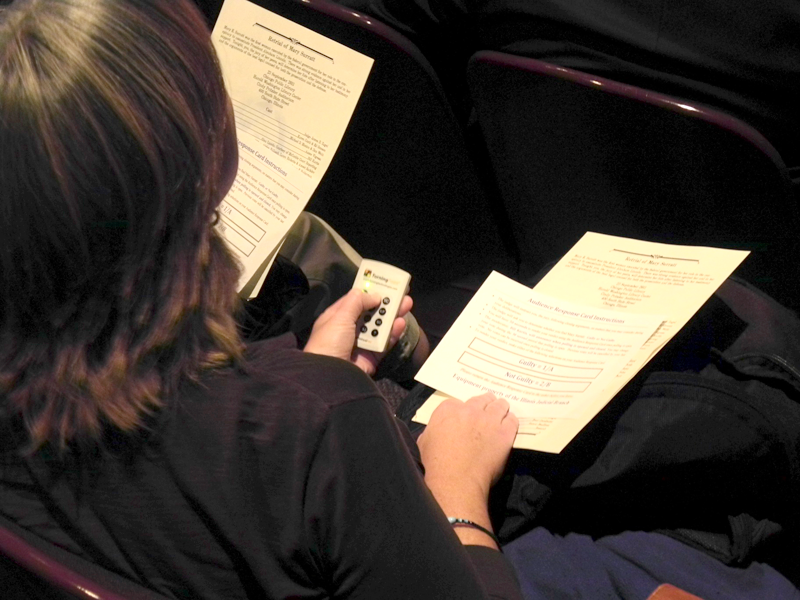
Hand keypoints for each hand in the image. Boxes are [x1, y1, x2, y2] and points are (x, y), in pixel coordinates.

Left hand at [304, 289, 411, 374]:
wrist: (330, 376)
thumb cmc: (330, 342)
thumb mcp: (340, 317)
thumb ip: (357, 302)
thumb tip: (373, 295)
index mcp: (336, 318)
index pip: (354, 301)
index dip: (369, 292)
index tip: (384, 285)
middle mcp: (349, 330)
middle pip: (371, 313)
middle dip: (386, 303)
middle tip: (402, 294)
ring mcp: (361, 343)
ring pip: (380, 327)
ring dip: (393, 316)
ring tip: (407, 305)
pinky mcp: (372, 357)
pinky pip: (385, 343)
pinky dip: (393, 333)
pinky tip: (400, 324)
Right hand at [417, 393, 517, 546]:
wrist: (455, 481)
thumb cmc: (436, 464)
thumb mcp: (424, 441)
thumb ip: (433, 430)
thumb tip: (438, 432)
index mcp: (448, 410)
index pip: (458, 402)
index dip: (463, 411)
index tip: (465, 418)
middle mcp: (470, 410)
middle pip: (482, 399)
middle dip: (485, 404)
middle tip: (487, 411)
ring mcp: (489, 420)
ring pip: (500, 405)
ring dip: (500, 408)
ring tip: (501, 413)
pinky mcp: (505, 433)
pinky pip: (512, 420)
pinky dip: (510, 421)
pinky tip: (509, 426)